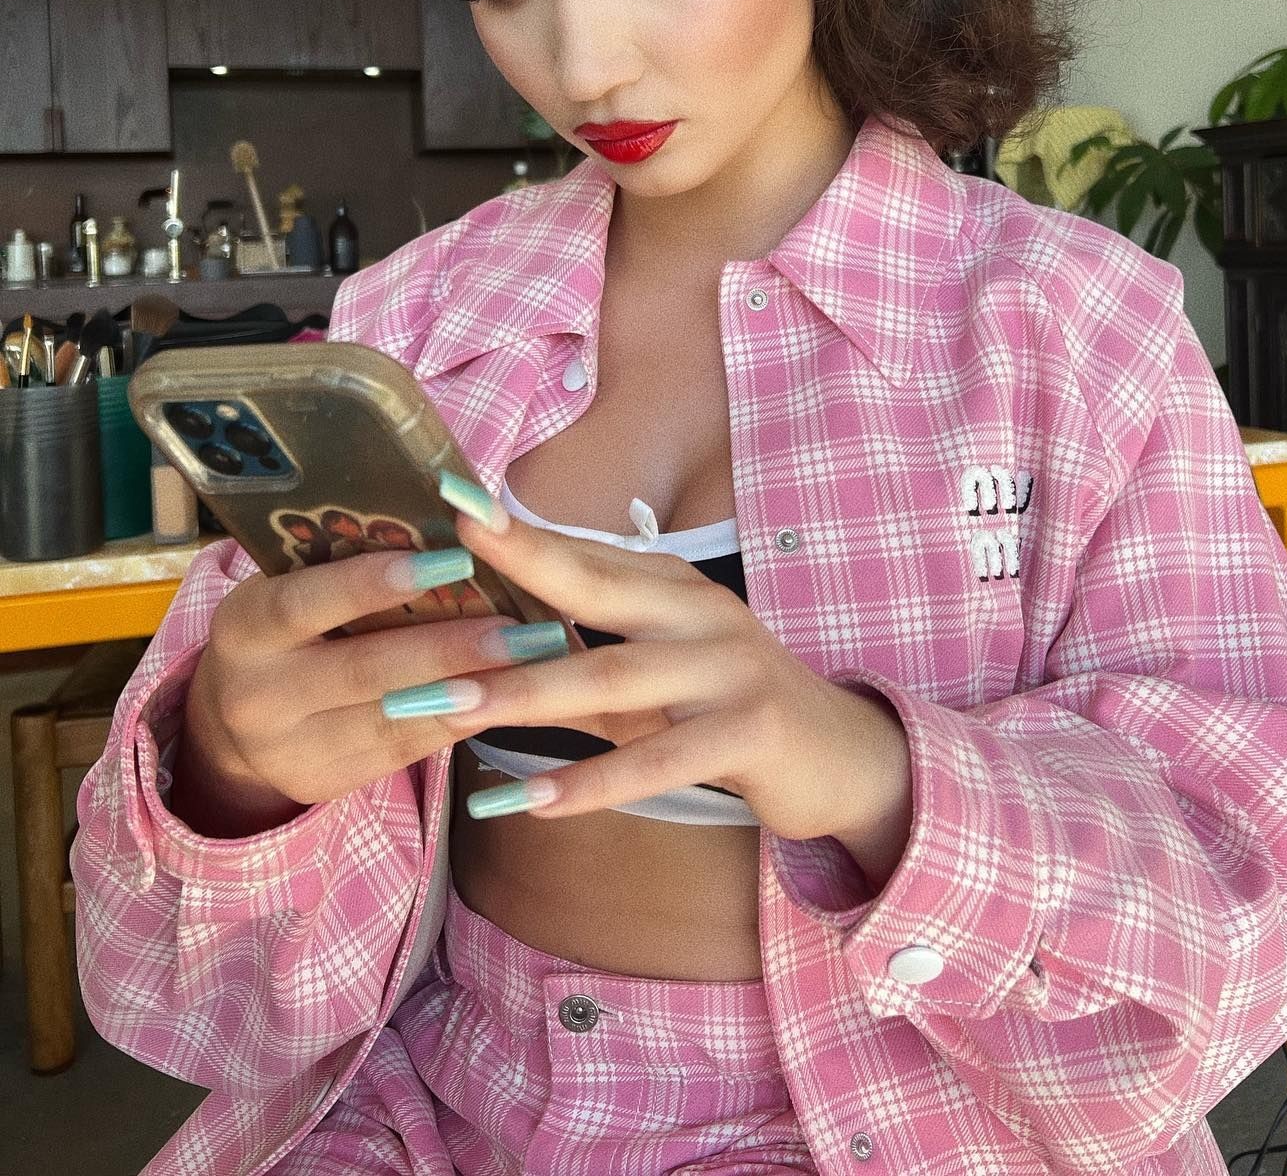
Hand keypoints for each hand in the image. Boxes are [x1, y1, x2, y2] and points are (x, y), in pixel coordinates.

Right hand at [184, 547, 551, 811]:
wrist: (237, 724)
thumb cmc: (292, 626)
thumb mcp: (296, 588)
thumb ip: (350, 565)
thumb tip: (451, 524)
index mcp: (245, 627)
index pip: (305, 603)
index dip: (373, 584)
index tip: (449, 561)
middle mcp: (256, 694)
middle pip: (361, 670)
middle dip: (446, 648)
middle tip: (517, 626)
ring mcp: (288, 749)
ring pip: (390, 720)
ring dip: (468, 690)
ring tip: (530, 661)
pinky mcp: (323, 783)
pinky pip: (402, 752)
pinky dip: (458, 721)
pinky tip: (506, 696)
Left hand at [447, 484, 908, 843]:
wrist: (841, 754)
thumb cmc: (728, 707)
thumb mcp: (663, 667)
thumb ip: (595, 646)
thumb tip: (492, 637)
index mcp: (675, 587)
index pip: (586, 553)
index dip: (520, 531)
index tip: (454, 500)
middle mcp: (702, 612)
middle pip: (595, 590)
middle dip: (514, 578)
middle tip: (432, 575)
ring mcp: (729, 668)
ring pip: (612, 677)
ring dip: (526, 694)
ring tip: (449, 707)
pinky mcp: (750, 731)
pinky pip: (658, 759)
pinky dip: (591, 781)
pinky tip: (530, 799)